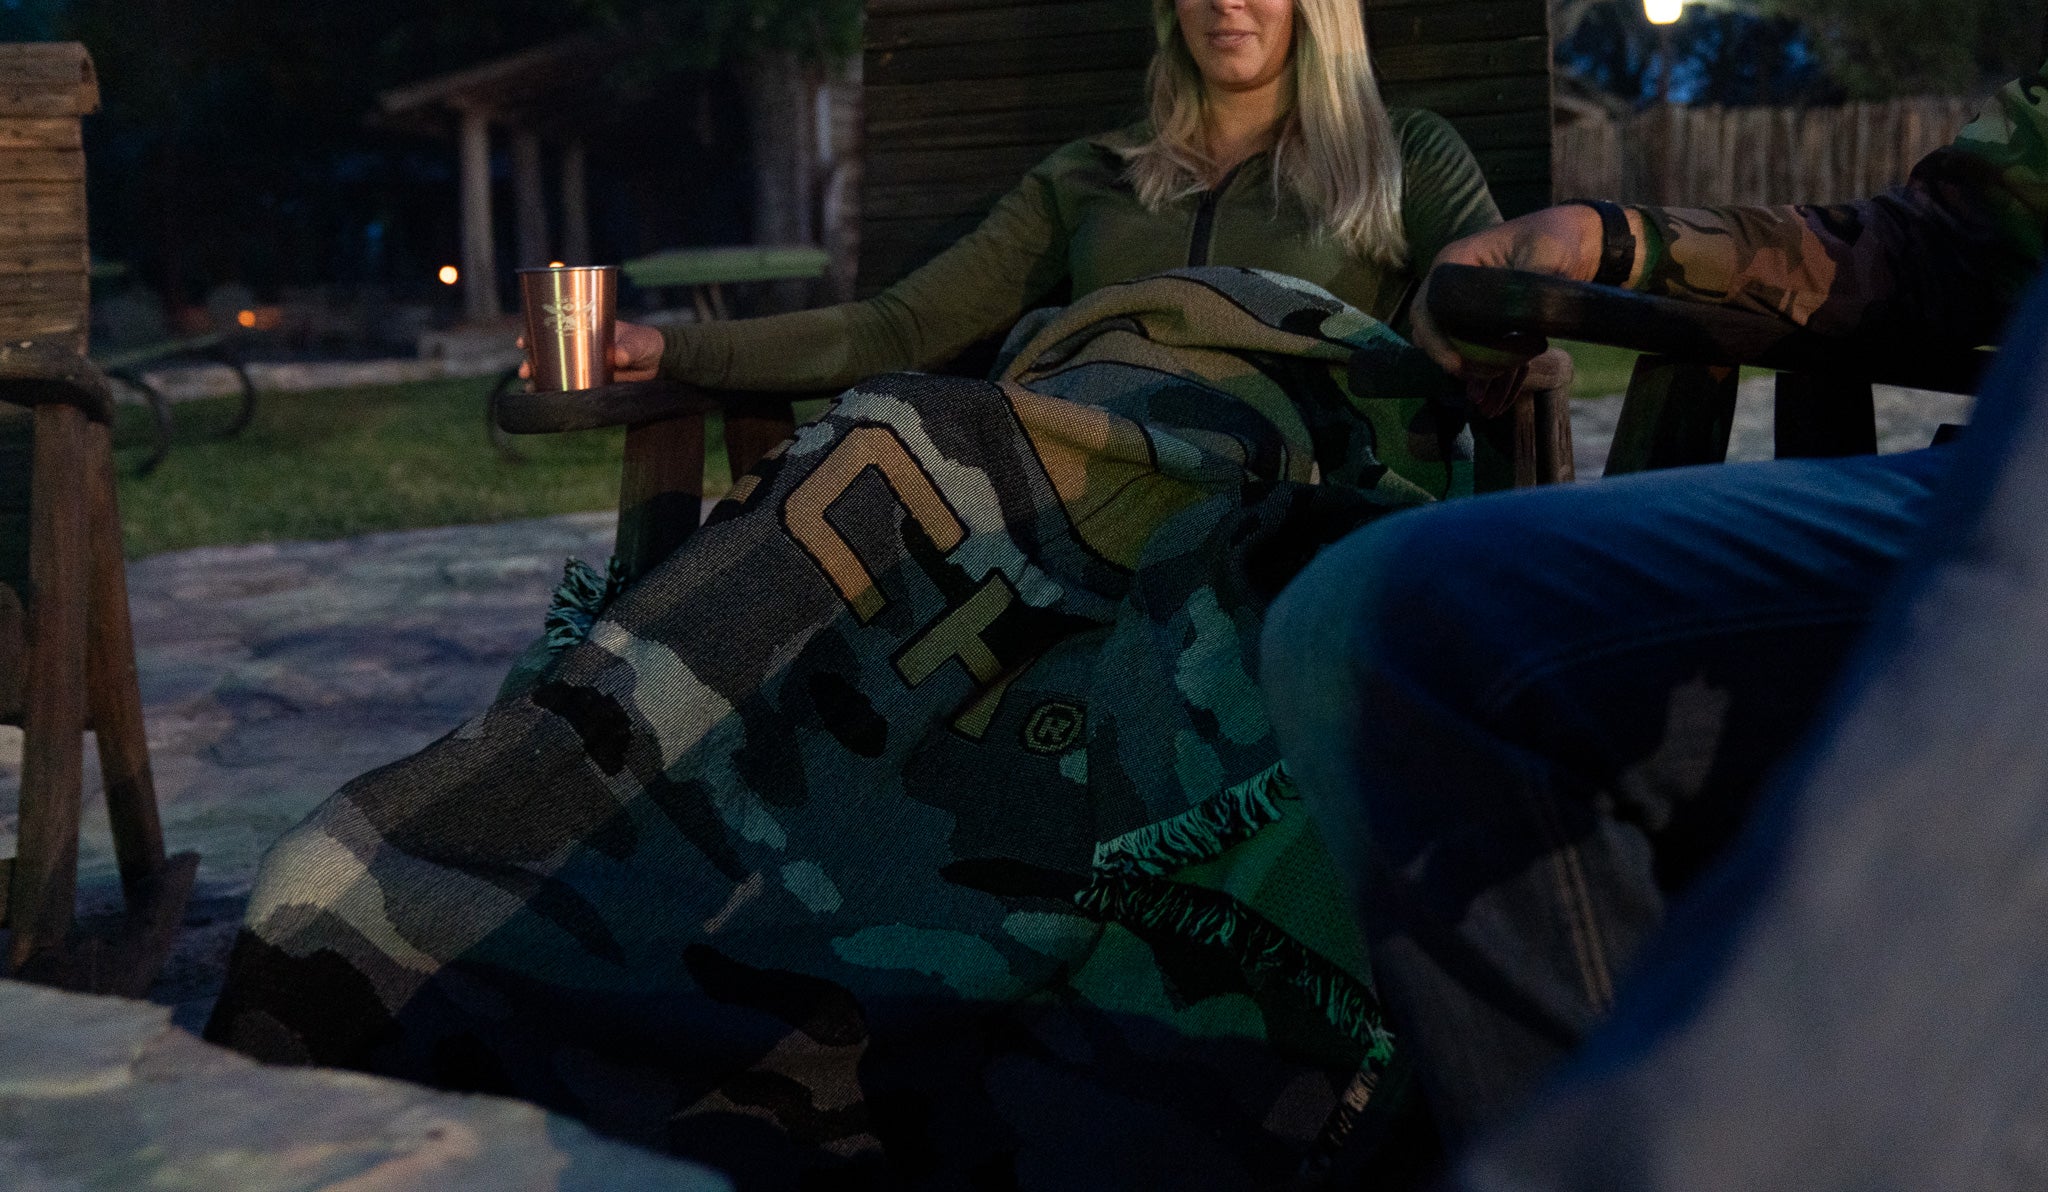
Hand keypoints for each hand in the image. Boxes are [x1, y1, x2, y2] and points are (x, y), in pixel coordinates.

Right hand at [517, 319, 665, 382]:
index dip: (533, 333)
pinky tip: (544, 400)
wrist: (661, 364)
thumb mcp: (639, 341)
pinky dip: (555, 395)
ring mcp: (583, 367)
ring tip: (530, 387)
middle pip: (545, 353)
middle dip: (530, 361)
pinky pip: (570, 390)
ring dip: (538, 380)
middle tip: (525, 370)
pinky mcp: (591, 384)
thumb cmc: (646, 343)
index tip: (524, 341)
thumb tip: (618, 356)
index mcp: (584, 329)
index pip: (552, 327)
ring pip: (553, 373)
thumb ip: (630, 347)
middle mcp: (579, 348)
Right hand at [1411, 204, 1611, 386]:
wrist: (1578, 242)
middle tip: (1496, 372)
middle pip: (1437, 336)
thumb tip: (1526, 316)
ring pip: (1457, 350)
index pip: (1427, 308)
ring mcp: (1468, 308)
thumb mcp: (1546, 253)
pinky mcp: (1486, 325)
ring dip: (1480, 370)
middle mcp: (1454, 287)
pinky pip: (1478, 355)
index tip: (1459, 365)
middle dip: (1463, 360)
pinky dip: (1490, 374)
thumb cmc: (1556, 237)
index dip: (1436, 340)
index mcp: (1455, 263)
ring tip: (1516, 370)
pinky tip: (1500, 395)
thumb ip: (1530, 280)